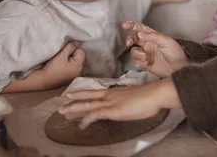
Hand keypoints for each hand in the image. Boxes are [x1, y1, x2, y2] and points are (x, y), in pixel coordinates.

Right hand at [42, 41, 86, 86]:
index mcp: (79, 66)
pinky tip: (62, 66)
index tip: (65, 52)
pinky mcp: (71, 78)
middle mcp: (80, 71)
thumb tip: (76, 42)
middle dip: (73, 54)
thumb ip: (70, 47)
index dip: (73, 49)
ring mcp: (76, 75)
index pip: (81, 51)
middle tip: (63, 56)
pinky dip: (69, 65)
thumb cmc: (53, 67)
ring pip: (76, 62)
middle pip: (80, 57)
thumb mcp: (62, 54)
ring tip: (62, 61)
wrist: (44, 80)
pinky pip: (73, 67)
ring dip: (71, 59)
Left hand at [58, 79, 180, 128]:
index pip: (95, 92)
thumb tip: (122, 105)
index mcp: (114, 91)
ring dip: (75, 109)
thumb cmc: (149, 96)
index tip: (73, 95)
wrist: (155, 94)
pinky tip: (81, 124)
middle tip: (61, 104)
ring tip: (63, 113)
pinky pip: (96, 114)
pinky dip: (86, 119)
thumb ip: (125, 100)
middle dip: (74, 101)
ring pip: (88, 104)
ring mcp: (110, 102)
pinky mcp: (113, 110)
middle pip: (87, 97)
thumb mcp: (133, 97)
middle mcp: (110, 95)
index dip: (83, 94)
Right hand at [123, 21, 187, 77]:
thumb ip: (153, 36)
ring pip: (134, 51)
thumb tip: (140, 34)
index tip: (124, 25)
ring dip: (137, 54)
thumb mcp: (166, 41)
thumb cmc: (176, 52)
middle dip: (129, 39)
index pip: (140, 28)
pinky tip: (146, 64)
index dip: (132, 26)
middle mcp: (148, 44)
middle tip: (129, 42)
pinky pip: (136, 62)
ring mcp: (146, 54)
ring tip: (144, 57)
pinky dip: (139, 63)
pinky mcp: (145, 64)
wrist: (180, 68)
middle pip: (134, 39)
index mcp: (153, 36)